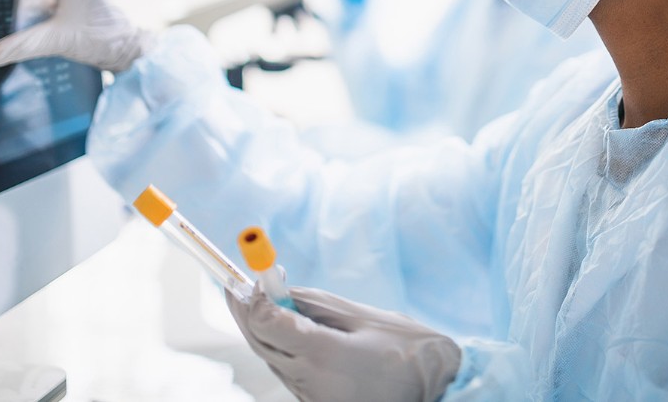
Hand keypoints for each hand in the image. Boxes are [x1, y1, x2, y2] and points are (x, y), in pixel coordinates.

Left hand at [228, 284, 459, 401]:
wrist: (435, 394)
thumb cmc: (408, 349)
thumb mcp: (364, 317)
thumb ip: (318, 304)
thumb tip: (281, 290)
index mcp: (324, 355)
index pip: (267, 323)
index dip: (250, 298)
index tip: (242, 277)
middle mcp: (310, 382)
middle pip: (260, 343)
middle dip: (244, 312)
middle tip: (231, 284)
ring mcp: (312, 399)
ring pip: (271, 359)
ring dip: (259, 330)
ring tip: (253, 299)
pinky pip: (288, 373)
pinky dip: (279, 348)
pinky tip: (283, 329)